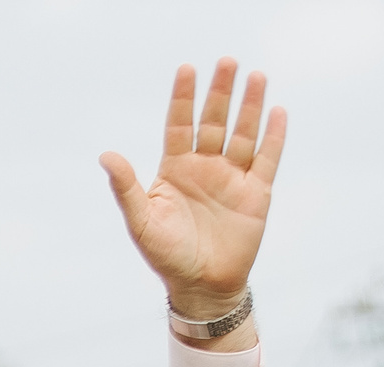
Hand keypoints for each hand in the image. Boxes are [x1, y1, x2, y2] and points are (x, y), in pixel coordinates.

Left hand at [101, 60, 285, 323]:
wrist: (201, 289)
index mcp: (175, 169)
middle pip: (214, 121)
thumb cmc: (167, 257)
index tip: (187, 69)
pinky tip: (277, 112)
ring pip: (243, 134)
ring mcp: (232, 179)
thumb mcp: (141, 223)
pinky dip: (273, 137)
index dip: (183, 97)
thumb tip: (106, 155)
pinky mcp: (256, 195)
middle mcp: (205, 167)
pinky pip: (266, 160)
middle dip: (220, 92)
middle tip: (227, 62)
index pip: (180, 124)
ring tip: (257, 76)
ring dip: (250, 106)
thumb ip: (126, 188)